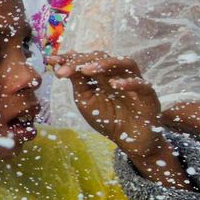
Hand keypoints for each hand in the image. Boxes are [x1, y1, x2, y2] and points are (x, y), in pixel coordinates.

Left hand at [50, 52, 185, 184]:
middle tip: (64, 70)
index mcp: (102, 75)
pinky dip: (129, 83)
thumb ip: (78, 83)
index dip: (69, 58)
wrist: (130, 141)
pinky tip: (116, 85)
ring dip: (105, 64)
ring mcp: (135, 82)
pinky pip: (142, 84)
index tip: (51, 60)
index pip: (87, 59)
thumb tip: (62, 64)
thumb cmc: (107, 119)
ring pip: (125, 63)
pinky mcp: (149, 95)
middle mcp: (119, 74)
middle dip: (81, 61)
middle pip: (103, 57)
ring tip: (87, 70)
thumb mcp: (86, 101)